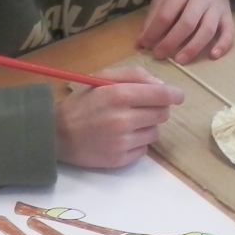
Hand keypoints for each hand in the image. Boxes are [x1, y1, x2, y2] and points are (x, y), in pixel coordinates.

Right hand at [54, 65, 183, 169]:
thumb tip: (162, 85)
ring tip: (129, 123)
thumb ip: (134, 75)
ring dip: (148, 126)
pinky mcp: (120, 160)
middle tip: (142, 108)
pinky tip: (122, 137)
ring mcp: (122, 142)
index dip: (174, 95)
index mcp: (119, 95)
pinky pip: (144, 149)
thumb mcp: (102, 78)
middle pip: (162, 114)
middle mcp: (123, 119)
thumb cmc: (81, 103)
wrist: (56, 135)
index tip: (177, 96)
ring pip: (156, 132)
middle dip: (157, 109)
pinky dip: (138, 142)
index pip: (162, 95)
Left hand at [136, 0, 234, 63]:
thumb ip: (154, 15)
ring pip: (208, 30)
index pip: (167, 14)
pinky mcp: (228, 15)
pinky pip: (229, 32)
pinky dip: (223, 45)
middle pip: (187, 23)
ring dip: (193, 47)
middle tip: (159, 55)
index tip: (145, 45)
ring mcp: (217, 7)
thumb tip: (142, 41)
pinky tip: (213, 56)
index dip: (154, 31)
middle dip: (171, 42)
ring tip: (180, 61)